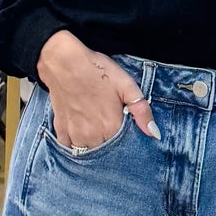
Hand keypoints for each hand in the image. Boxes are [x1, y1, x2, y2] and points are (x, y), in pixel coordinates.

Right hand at [37, 31, 159, 150]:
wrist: (63, 62)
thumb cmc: (96, 71)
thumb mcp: (126, 85)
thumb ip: (142, 111)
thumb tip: (154, 133)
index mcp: (111, 127)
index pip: (124, 148)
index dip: (127, 143)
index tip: (126, 132)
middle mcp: (93, 136)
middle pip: (106, 153)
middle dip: (110, 145)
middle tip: (110, 128)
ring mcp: (75, 134)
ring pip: (87, 152)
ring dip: (93, 146)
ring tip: (96, 130)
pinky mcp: (61, 130)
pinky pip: (69, 147)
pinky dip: (75, 143)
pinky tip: (81, 131)